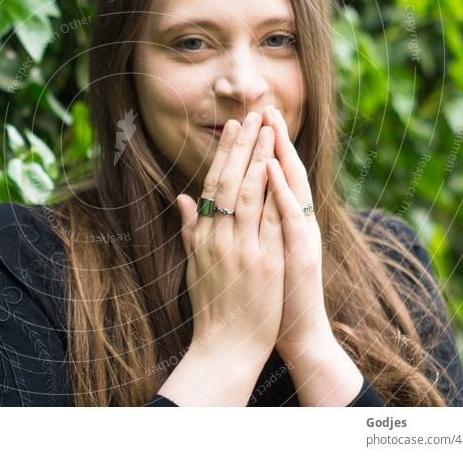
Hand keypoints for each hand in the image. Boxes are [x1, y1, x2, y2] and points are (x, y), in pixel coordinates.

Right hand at [175, 110, 283, 364]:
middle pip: (230, 181)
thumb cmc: (212, 307)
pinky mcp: (262, 263)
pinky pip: (268, 220)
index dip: (225, 154)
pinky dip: (273, 192)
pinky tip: (279, 168)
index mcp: (203, 236)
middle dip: (243, 145)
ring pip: (248, 192)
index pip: (213, 185)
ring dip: (259, 157)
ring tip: (267, 129)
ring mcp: (240, 248)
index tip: (236, 127)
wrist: (225, 347)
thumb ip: (189, 229)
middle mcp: (218, 237)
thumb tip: (182, 198)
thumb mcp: (194, 264)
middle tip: (252, 114)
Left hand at [260, 107, 363, 405]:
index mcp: (281, 222)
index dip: (261, 148)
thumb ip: (236, 225)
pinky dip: (283, 195)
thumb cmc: (269, 296)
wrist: (293, 333)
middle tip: (265, 107)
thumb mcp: (252, 254)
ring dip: (283, 156)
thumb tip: (204, 202)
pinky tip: (274, 174)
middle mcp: (296, 224)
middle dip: (274, 140)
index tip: (250, 119)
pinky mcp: (302, 255)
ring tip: (272, 126)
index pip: (271, 176)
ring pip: (294, 189)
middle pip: (286, 173)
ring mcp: (301, 237)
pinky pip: (292, 220)